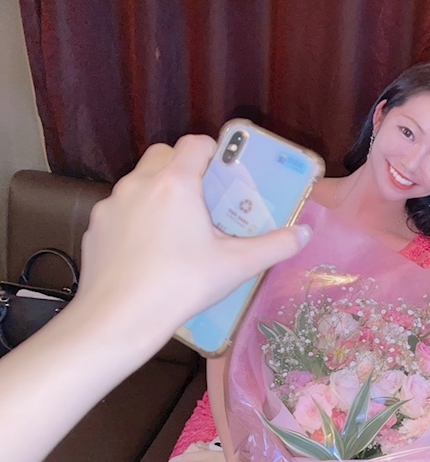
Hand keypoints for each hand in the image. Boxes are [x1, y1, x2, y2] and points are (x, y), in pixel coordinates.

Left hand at [76, 135, 311, 347]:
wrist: (119, 318)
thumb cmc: (182, 285)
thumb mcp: (236, 266)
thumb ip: (275, 246)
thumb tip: (304, 234)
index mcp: (176, 183)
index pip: (195, 143)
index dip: (214, 151)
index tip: (225, 173)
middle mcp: (140, 183)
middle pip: (163, 154)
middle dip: (183, 166)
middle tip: (203, 198)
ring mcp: (112, 204)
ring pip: (138, 181)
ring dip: (158, 191)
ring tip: (176, 226)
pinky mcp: (95, 227)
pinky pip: (120, 209)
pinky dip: (135, 217)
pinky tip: (148, 250)